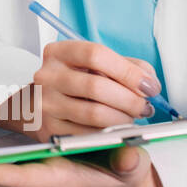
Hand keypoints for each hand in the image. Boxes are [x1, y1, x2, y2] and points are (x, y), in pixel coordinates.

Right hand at [0, 40, 160, 141]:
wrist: (36, 105)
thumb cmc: (74, 83)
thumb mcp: (95, 66)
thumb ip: (126, 66)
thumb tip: (149, 82)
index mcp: (58, 52)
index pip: (95, 54)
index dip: (128, 71)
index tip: (149, 85)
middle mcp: (47, 76)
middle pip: (96, 86)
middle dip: (130, 99)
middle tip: (145, 106)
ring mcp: (45, 103)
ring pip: (94, 113)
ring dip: (123, 118)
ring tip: (132, 117)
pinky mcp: (49, 128)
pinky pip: (88, 134)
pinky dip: (110, 134)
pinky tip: (117, 129)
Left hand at [0, 144, 167, 186]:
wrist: (130, 183)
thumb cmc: (129, 172)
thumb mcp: (134, 168)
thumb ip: (129, 163)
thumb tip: (129, 159)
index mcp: (63, 178)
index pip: (26, 177)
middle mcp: (43, 178)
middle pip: (0, 178)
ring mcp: (36, 174)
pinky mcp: (34, 169)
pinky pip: (1, 169)